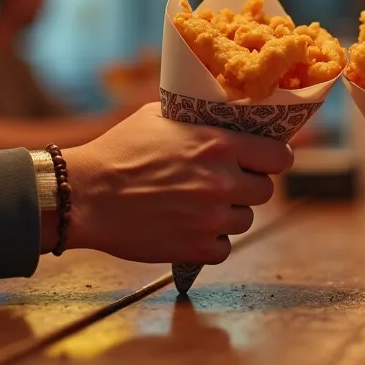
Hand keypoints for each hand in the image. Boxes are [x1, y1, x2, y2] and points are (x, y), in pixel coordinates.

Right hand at [59, 103, 292, 263]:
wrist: (85, 194)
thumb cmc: (118, 150)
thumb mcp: (159, 116)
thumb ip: (198, 119)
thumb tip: (221, 116)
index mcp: (220, 145)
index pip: (280, 156)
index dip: (275, 158)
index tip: (265, 160)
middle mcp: (222, 182)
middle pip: (265, 190)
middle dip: (249, 186)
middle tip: (227, 183)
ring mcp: (210, 218)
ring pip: (245, 220)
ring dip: (229, 214)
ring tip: (201, 206)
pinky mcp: (195, 248)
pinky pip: (223, 248)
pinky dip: (211, 241)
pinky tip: (191, 229)